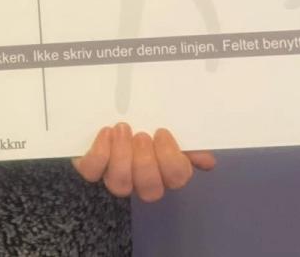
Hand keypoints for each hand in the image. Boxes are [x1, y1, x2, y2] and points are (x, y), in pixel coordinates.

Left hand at [73, 123, 214, 201]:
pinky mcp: (92, 167)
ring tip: (121, 129)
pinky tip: (105, 132)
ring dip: (122, 156)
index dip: (170, 159)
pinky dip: (99, 153)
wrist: (105, 110)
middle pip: (150, 189)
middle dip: (146, 163)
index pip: (177, 178)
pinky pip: (92, 171)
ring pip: (121, 185)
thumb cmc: (144, 119)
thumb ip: (189, 141)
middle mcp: (141, 179)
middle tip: (141, 135)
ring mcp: (116, 176)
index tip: (161, 132)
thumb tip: (207, 160)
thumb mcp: (167, 123)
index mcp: (165, 169)